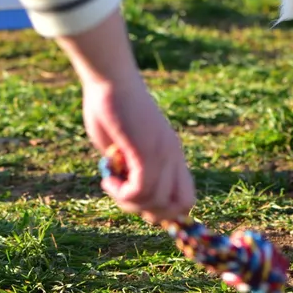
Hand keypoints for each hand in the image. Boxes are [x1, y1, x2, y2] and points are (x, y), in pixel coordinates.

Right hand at [55, 9, 195, 223]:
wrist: (111, 79)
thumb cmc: (112, 107)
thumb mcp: (125, 145)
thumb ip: (131, 168)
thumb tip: (129, 192)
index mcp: (173, 155)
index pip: (185, 198)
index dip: (163, 210)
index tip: (134, 200)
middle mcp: (174, 156)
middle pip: (179, 207)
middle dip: (150, 213)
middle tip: (123, 195)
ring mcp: (164, 154)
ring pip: (157, 203)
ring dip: (129, 202)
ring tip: (111, 182)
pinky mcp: (148, 151)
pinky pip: (142, 191)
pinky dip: (122, 193)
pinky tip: (108, 178)